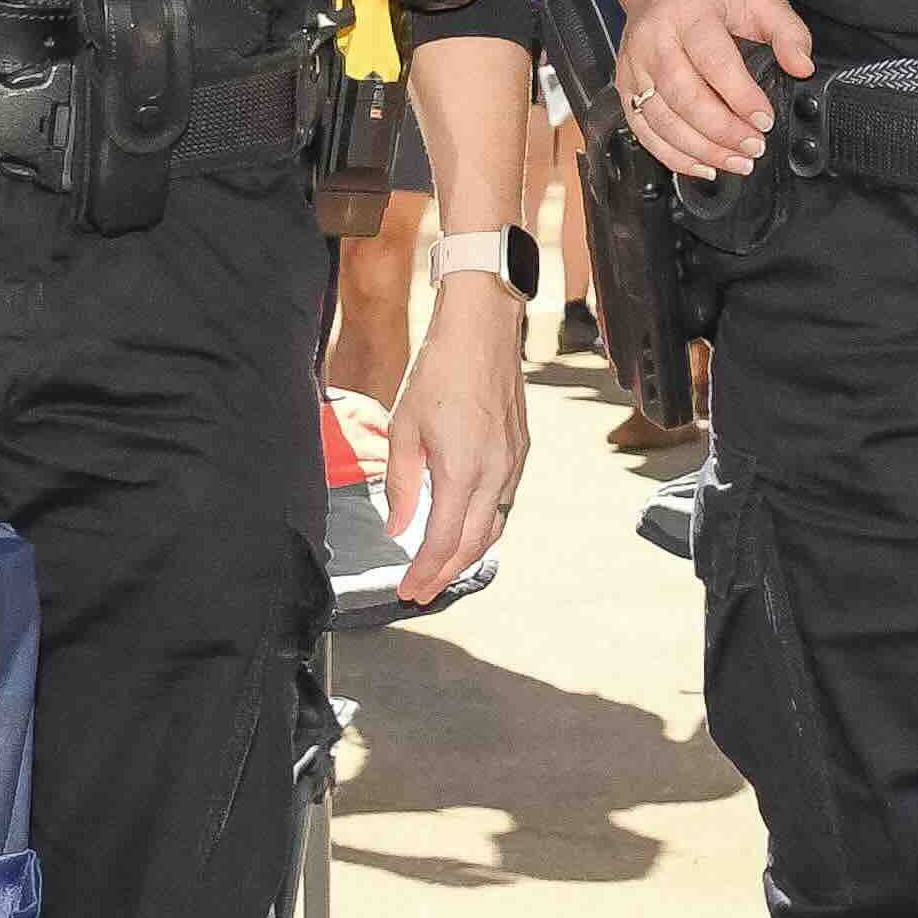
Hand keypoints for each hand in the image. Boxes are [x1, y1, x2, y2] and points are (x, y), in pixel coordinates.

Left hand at [383, 282, 530, 603]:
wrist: (483, 328)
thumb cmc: (439, 370)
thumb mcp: (404, 427)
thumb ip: (400, 483)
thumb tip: (397, 527)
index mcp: (462, 469)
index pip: (444, 541)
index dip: (424, 572)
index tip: (406, 590)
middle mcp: (495, 472)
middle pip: (473, 544)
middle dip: (444, 573)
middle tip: (420, 590)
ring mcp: (513, 463)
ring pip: (494, 527)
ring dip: (467, 554)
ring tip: (440, 568)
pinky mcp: (521, 451)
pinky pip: (504, 503)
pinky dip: (484, 526)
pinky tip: (465, 527)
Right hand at [608, 0, 816, 179]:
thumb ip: (788, 31)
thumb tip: (802, 67)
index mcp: (689, 13)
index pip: (713, 61)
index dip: (740, 97)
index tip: (765, 121)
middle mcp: (654, 39)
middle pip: (683, 96)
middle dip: (722, 131)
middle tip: (754, 147)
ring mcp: (634, 64)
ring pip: (661, 119)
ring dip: (700, 149)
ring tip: (736, 161)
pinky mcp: (625, 85)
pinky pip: (643, 129)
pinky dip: (672, 155)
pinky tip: (703, 165)